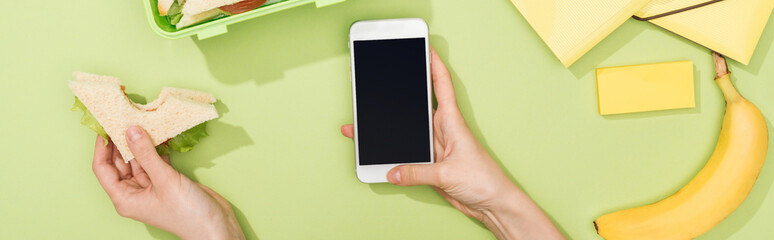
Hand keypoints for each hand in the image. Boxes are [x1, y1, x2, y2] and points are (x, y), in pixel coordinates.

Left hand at [92, 126, 243, 239]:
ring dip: (140, 143)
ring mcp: (151, 186)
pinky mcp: (166, 181)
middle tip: (123, 118)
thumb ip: (146, 154)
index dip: (102, 147)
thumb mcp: (164, 180)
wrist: (214, 225)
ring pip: (138, 160)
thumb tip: (131, 130)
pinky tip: (160, 135)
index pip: (103, 169)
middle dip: (121, 142)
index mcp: (125, 198)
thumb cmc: (187, 213)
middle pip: (119, 162)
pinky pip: (155, 161)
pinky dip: (157, 149)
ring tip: (141, 122)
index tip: (105, 126)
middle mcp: (134, 192)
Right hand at [341, 48, 564, 239]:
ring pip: (408, 130)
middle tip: (380, 80)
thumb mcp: (447, 174)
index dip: (432, 63)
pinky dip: (394, 153)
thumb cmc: (484, 181)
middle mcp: (443, 129)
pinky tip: (381, 154)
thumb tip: (392, 171)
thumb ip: (417, 172)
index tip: (422, 47)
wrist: (493, 204)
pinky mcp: (431, 162)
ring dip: (391, 127)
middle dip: (399, 93)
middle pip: (417, 104)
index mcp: (452, 121)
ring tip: (367, 123)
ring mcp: (436, 145)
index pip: (441, 83)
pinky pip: (408, 152)